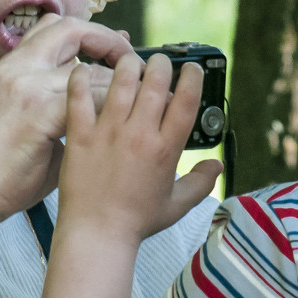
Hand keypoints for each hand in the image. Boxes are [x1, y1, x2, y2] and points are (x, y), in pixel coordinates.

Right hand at [0, 15, 134, 225]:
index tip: (118, 47)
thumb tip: (97, 106)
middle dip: (108, 40)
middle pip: (70, 28)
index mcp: (12, 67)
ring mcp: (25, 86)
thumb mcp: (26, 121)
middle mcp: (17, 67)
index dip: (92, 34)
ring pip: (88, 67)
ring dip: (120, 80)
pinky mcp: (37, 111)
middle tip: (132, 60)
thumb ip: (58, 106)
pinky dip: (112, 106)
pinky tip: (126, 121)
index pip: (55, 28)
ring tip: (141, 94)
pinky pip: (88, 98)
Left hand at [58, 52, 221, 242]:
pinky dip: (81, 79)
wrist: (97, 235)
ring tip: (129, 62)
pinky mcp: (81, 136)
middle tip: (159, 62)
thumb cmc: (136, 222)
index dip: (192, 78)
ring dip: (128, 65)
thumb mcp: (177, 205)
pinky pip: (79, 98)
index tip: (191, 69)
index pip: (186, 101)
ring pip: (121, 82)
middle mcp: (139, 136)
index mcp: (166, 149)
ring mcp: (108, 133)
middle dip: (161, 65)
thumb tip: (218, 165)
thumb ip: (201, 183)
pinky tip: (85, 69)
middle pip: (155, 83)